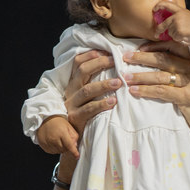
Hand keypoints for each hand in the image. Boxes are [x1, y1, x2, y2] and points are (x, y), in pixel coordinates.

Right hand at [37, 116, 78, 157]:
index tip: (77, 156)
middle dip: (67, 147)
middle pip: (64, 150)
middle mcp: (54, 139)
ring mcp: (48, 143)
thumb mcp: (69, 126)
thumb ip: (74, 136)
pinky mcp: (43, 145)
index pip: (69, 146)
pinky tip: (53, 142)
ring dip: (60, 148)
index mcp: (62, 133)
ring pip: (58, 152)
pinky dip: (54, 149)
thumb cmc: (57, 121)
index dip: (74, 152)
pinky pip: (51, 152)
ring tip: (58, 140)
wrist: (44, 119)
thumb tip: (75, 146)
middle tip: (65, 140)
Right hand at [51, 49, 123, 183]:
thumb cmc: (85, 114)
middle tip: (116, 61)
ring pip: (87, 90)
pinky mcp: (76, 119)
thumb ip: (95, 82)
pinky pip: (89, 110)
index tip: (105, 51)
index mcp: (73, 84)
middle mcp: (70, 92)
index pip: (77, 63)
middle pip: (82, 72)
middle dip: (99, 64)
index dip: (90, 56)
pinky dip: (101, 105)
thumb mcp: (86, 97)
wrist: (71, 138)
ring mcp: (72, 106)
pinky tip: (113, 102)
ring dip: (103, 85)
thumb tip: (114, 67)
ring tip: (119, 82)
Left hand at [124, 47, 189, 147]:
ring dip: (140, 76)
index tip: (138, 48)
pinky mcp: (187, 97)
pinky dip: (146, 91)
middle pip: (163, 58)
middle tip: (125, 58)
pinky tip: (135, 91)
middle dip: (142, 57)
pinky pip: (162, 91)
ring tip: (126, 77)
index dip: (154, 46)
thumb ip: (180, 77)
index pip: (172, 48)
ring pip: (160, 75)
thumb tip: (157, 72)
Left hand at [152, 2, 189, 48]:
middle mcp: (178, 16)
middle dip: (159, 29)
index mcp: (180, 10)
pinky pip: (174, 37)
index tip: (154, 9)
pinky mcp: (179, 31)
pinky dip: (178, 38)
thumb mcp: (187, 16)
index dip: (159, 6)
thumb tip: (167, 21)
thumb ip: (178, 16)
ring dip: (174, 35)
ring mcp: (178, 23)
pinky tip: (185, 36)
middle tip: (156, 34)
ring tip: (184, 33)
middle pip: (164, 23)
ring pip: (170, 32)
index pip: (167, 4)